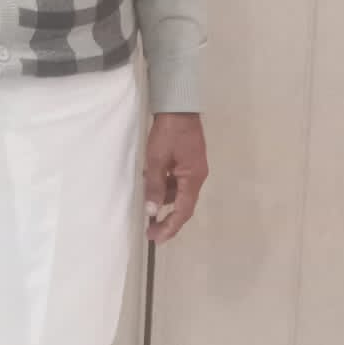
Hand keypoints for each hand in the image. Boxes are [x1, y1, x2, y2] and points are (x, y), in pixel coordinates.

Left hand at [144, 112, 207, 243]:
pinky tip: (153, 185)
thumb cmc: (168, 132)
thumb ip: (154, 185)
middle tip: (150, 231)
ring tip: (146, 205)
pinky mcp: (188, 161)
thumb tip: (151, 211)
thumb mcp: (157, 159)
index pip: (183, 210)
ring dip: (164, 201)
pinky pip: (178, 181)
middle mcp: (197, 176)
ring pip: (179, 193)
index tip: (156, 238)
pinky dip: (166, 187)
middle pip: (183, 204)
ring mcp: (194, 168)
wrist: (178, 106)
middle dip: (167, 219)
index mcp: (193, 178)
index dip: (170, 226)